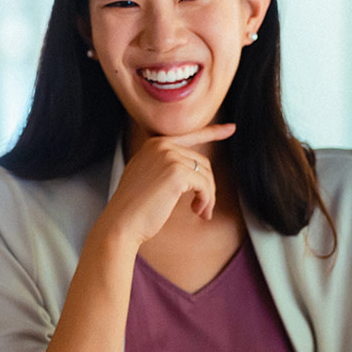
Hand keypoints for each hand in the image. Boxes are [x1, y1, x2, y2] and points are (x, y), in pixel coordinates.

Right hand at [97, 124, 235, 248]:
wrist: (121, 222)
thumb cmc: (134, 207)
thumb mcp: (147, 177)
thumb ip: (165, 166)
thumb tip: (196, 170)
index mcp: (153, 145)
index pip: (190, 136)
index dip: (213, 132)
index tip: (230, 129)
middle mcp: (160, 146)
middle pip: (201, 162)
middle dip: (207, 186)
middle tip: (202, 208)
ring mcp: (168, 157)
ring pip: (206, 175)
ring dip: (207, 196)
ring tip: (200, 212)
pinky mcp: (177, 172)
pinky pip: (205, 186)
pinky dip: (206, 200)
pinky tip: (197, 211)